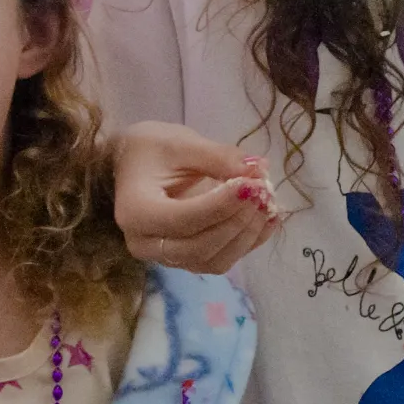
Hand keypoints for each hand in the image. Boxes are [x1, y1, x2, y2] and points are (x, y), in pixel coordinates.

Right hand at [113, 121, 278, 274]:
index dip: (223, 204)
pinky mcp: (185, 259)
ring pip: (215, 260)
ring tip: (269, 202)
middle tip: (264, 191)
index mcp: (136, 212)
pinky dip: (248, 242)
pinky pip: (221, 260)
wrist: (134, 165)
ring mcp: (165, 256)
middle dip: (238, 220)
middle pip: (201, 246)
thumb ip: (218, 157)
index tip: (253, 183)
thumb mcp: (181, 143)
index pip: (184, 219)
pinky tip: (269, 218)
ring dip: (247, 234)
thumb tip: (258, 168)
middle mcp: (146, 243)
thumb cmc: (151, 149)